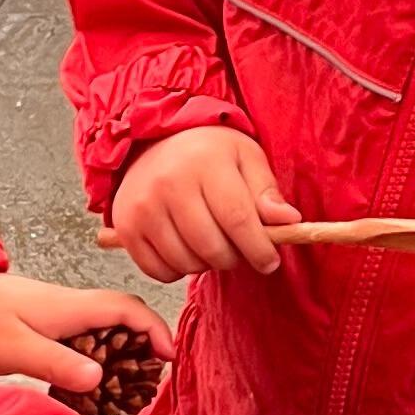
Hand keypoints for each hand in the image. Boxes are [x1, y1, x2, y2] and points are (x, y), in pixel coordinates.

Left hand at [0, 269, 170, 402]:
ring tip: (123, 386)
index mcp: (69, 307)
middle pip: (122, 319)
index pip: (128, 309)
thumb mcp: (15, 348)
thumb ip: (57, 363)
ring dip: (119, 353)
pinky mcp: (41, 323)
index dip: (155, 330)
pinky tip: (85, 380)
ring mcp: (54, 313)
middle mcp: (68, 306)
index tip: (169, 357)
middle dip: (143, 346)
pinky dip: (93, 356)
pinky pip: (81, 336)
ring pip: (102, 328)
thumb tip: (99, 378)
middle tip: (149, 381)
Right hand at [108, 126, 297, 280]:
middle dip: (233, 259)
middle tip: (238, 250)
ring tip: (211, 244)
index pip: (238, 219)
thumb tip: (289, 221)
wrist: (153, 142)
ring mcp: (143, 206)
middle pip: (211, 247)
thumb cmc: (207, 153)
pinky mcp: (126, 226)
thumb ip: (267, 192)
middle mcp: (168, 183)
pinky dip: (177, 270)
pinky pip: (158, 271)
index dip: (259, 248)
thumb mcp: (246, 159)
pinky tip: (185, 249)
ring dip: (206, 265)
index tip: (270, 262)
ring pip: (185, 263)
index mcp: (205, 162)